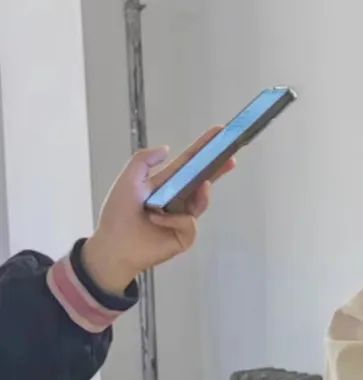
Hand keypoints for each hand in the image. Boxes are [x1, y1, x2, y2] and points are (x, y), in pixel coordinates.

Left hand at [81, 129, 236, 295]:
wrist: (113, 246)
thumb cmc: (117, 215)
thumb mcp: (127, 181)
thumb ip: (143, 160)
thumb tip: (167, 148)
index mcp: (168, 183)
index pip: (190, 162)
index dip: (204, 148)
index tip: (219, 132)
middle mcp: (179, 199)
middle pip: (204, 180)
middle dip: (218, 168)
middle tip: (231, 157)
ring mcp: (183, 218)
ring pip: (202, 202)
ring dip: (200, 195)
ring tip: (201, 187)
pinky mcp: (184, 236)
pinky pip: (189, 223)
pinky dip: (173, 220)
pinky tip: (157, 221)